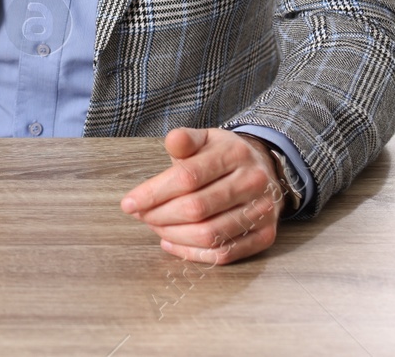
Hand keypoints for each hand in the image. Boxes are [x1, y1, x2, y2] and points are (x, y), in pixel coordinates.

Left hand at [120, 128, 282, 264]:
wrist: (265, 171)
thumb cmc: (223, 156)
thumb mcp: (205, 139)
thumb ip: (185, 140)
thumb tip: (172, 140)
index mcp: (235, 154)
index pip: (187, 177)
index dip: (153, 193)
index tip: (129, 203)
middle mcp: (253, 182)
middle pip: (196, 208)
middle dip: (160, 216)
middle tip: (142, 216)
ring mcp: (262, 211)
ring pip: (209, 235)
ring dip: (173, 235)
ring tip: (155, 227)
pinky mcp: (265, 236)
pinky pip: (225, 254)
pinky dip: (192, 254)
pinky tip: (172, 243)